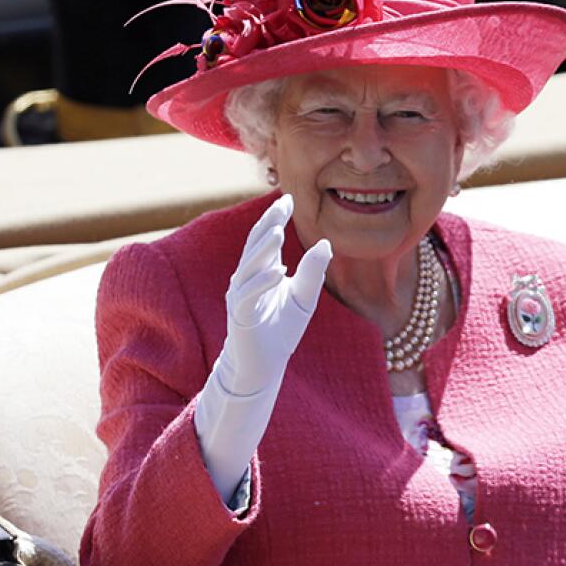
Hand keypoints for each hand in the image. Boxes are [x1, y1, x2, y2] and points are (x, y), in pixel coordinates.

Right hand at [215, 194, 331, 396]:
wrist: (263, 365)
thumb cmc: (281, 330)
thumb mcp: (304, 298)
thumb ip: (312, 272)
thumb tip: (326, 243)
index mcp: (262, 270)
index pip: (266, 238)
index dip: (275, 218)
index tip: (288, 199)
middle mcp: (247, 278)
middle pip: (255, 245)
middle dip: (267, 224)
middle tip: (281, 205)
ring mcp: (241, 295)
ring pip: (248, 266)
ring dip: (263, 250)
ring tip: (278, 232)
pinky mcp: (240, 315)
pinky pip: (248, 295)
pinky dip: (262, 282)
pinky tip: (277, 271)